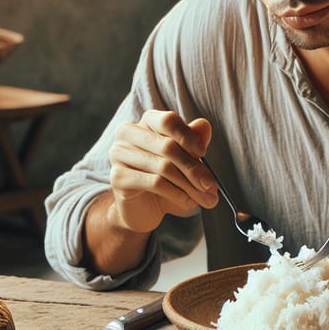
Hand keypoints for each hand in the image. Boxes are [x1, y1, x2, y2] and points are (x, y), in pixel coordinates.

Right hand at [107, 110, 218, 233]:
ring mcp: (119, 154)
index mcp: (147, 122)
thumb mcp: (186, 160)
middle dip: (194, 168)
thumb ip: (194, 141)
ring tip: (205, 197)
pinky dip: (177, 194)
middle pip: (167, 146)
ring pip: (163, 167)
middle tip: (211, 185)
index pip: (168, 120)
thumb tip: (204, 125)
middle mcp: (128, 133)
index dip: (188, 136)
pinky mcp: (117, 177)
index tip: (203, 153)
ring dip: (189, 185)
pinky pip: (154, 183)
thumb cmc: (167, 179)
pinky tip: (187, 202)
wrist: (143, 209)